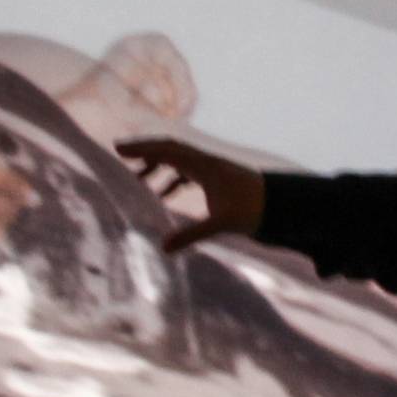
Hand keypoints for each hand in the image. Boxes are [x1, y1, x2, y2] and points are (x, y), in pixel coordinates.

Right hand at [116, 138, 264, 250]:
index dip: (141, 148)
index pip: (166, 150)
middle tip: (119, 154)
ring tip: (139, 180)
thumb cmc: (250, 210)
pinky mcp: (217, 177)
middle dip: (144, 150)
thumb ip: (190, 235)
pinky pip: (188, 171)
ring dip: (158, 165)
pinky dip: (172, 178)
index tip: (118, 148)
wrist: (278, 205)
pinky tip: (164, 195)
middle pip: (169, 148)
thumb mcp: (219, 224)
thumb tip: (163, 249)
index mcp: (203, 165)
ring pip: (178, 159)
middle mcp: (205, 162)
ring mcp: (211, 168)